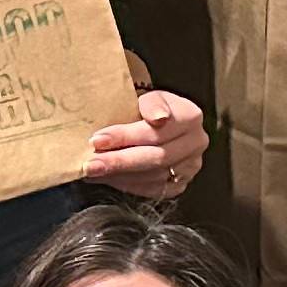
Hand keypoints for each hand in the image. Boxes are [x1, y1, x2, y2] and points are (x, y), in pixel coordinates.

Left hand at [81, 83, 207, 201]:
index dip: (126, 136)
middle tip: (91, 164)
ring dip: (119, 175)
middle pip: (155, 157)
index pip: (156, 130)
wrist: (156, 120)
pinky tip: (108, 178)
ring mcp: (190, 167)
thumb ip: (151, 104)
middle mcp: (195, 143)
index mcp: (190, 117)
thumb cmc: (147, 107)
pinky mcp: (180, 184)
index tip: (98, 140)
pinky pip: (152, 190)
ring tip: (94, 171)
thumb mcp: (148, 96)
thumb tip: (158, 118)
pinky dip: (127, 185)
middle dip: (119, 161)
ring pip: (153, 177)